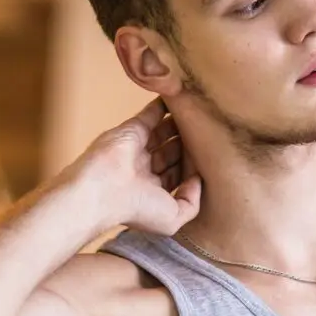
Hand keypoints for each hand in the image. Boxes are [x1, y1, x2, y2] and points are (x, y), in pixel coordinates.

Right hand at [77, 98, 201, 235]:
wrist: (101, 190)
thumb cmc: (136, 208)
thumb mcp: (173, 218)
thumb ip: (192, 201)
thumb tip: (198, 179)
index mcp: (153, 192)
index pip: (178, 175)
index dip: (194, 168)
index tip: (214, 159)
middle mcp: (145, 170)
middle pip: (173, 153)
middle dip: (190, 145)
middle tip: (212, 133)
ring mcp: (138, 148)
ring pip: (164, 133)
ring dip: (181, 124)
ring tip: (202, 114)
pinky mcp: (132, 129)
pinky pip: (151, 114)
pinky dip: (164, 106)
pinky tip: (182, 97)